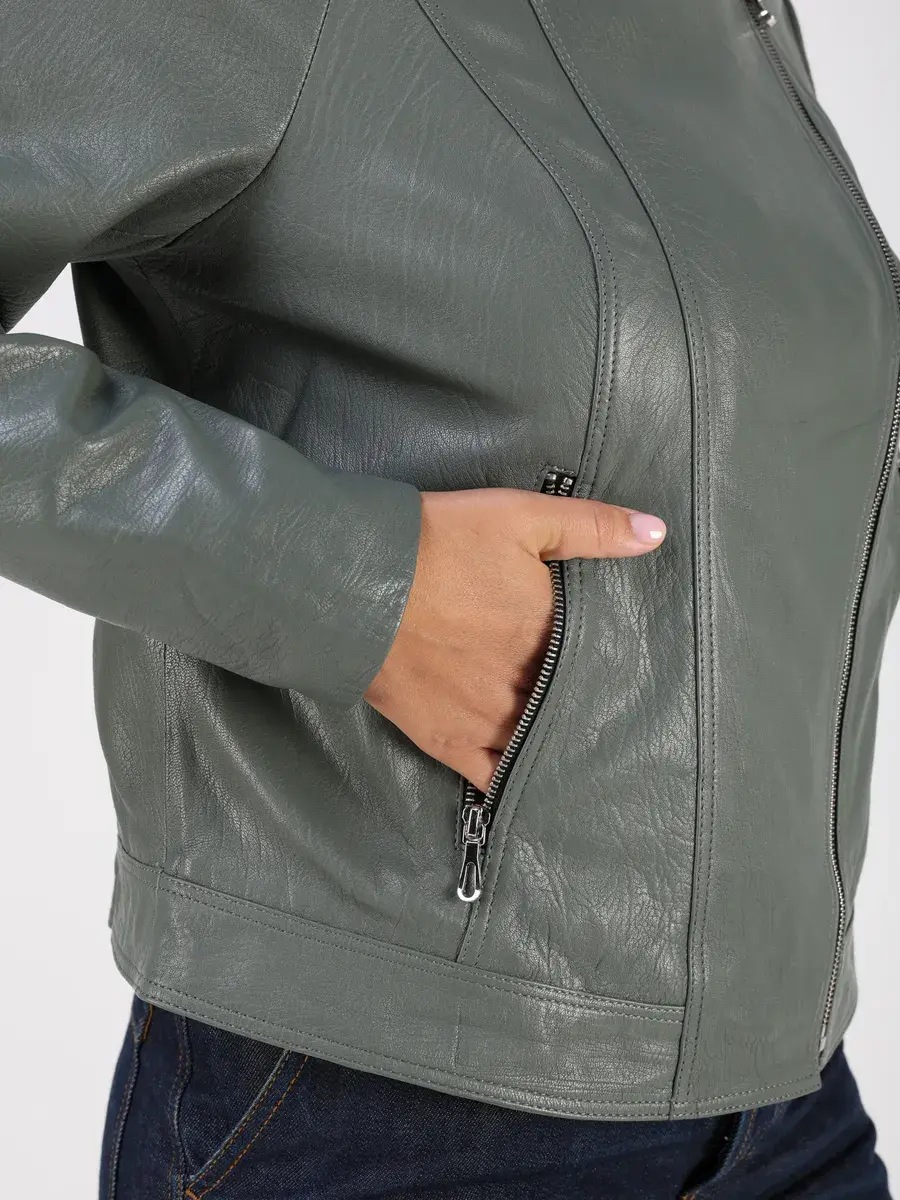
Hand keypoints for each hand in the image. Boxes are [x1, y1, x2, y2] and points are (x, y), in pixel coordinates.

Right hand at [364, 487, 666, 791]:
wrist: (354, 579)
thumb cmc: (438, 543)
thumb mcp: (521, 517)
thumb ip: (592, 527)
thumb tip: (657, 534)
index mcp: (551, 636)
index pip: (600, 661)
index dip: (612, 662)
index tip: (630, 666)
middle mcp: (526, 688)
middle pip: (570, 705)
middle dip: (587, 704)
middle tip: (608, 708)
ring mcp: (486, 721)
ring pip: (540, 745)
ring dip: (559, 742)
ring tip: (582, 747)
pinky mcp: (446, 742)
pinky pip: (493, 777)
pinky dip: (517, 780)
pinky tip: (535, 783)